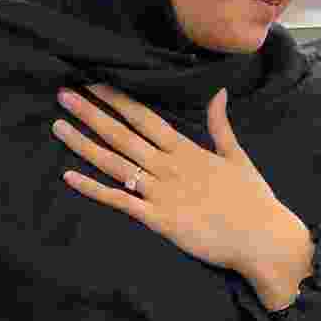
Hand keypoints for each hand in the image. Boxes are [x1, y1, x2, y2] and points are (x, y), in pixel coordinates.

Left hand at [51, 84, 312, 310]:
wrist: (262, 238)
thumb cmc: (253, 199)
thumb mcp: (238, 157)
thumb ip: (221, 126)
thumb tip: (219, 93)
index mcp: (188, 150)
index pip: (145, 118)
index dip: (117, 100)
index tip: (94, 82)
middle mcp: (169, 167)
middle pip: (123, 135)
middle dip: (92, 113)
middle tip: (64, 94)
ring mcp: (161, 193)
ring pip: (115, 163)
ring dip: (85, 143)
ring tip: (59, 126)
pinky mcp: (158, 220)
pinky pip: (119, 201)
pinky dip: (94, 189)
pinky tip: (70, 176)